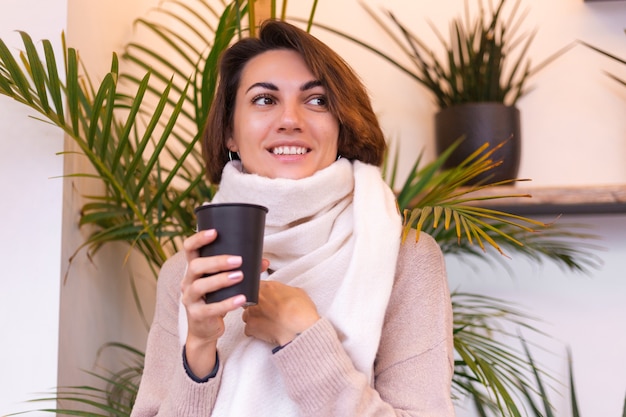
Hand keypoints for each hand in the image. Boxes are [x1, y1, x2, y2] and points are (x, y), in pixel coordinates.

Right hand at [181, 228, 268, 375]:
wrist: (205, 329)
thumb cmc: (215, 299)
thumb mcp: (225, 284)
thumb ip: (242, 270)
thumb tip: (264, 260)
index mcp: (193, 270)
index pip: (189, 249)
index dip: (199, 239)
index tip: (214, 232)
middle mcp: (187, 282)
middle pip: (195, 266)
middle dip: (217, 261)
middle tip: (238, 260)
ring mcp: (190, 299)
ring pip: (200, 286)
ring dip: (221, 280)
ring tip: (239, 276)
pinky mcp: (197, 315)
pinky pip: (210, 309)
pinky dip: (227, 303)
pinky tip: (241, 299)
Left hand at [242, 281, 319, 346]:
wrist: (301, 329)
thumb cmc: (302, 312)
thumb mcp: (299, 293)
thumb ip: (287, 291)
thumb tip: (287, 295)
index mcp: (268, 287)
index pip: (256, 286)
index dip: (262, 294)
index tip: (267, 299)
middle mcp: (257, 298)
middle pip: (250, 301)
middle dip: (257, 306)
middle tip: (270, 312)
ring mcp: (251, 313)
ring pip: (247, 315)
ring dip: (255, 319)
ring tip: (269, 324)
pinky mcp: (251, 327)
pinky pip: (248, 329)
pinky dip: (255, 332)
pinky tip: (266, 332)